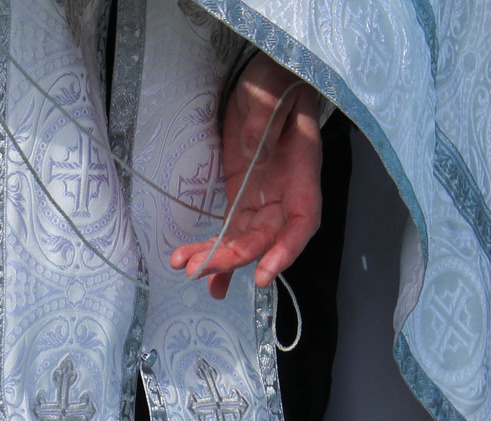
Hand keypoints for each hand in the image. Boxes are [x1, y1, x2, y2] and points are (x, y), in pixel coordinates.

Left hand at [168, 52, 322, 298]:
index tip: (264, 272)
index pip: (302, 220)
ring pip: (243, 240)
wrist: (265, 78)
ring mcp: (261, 196)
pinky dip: (216, 252)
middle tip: (201, 269)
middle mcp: (284, 192)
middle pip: (265, 237)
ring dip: (218, 259)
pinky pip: (230, 230)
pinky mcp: (240, 195)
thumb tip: (252, 147)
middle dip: (235, 257)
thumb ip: (266, 116)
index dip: (286, 249)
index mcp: (301, 169)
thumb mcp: (272, 88)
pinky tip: (196, 269)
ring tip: (188, 271)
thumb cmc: (277, 79)